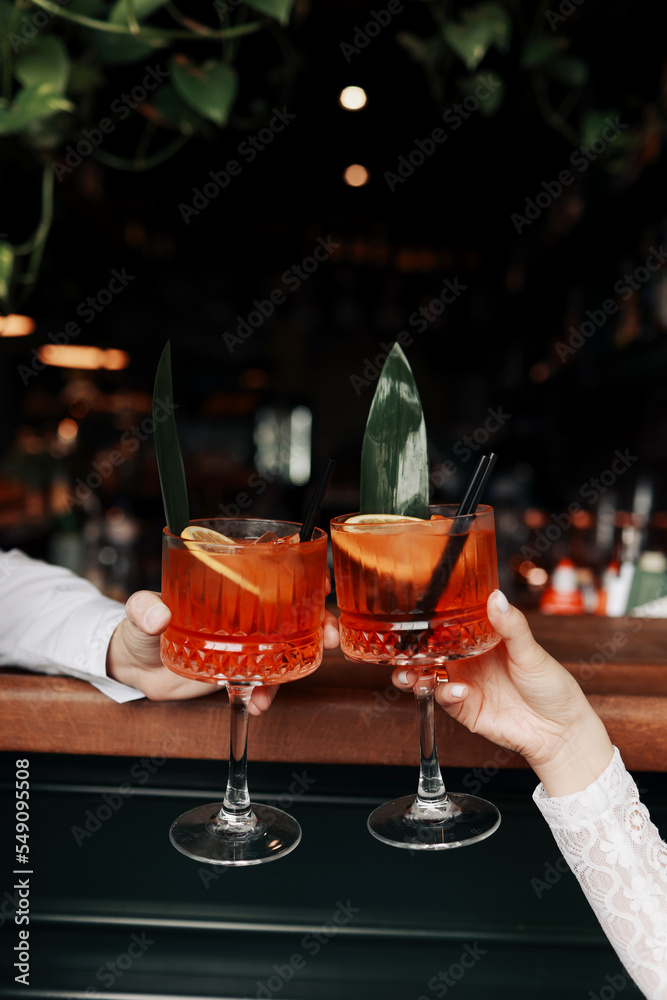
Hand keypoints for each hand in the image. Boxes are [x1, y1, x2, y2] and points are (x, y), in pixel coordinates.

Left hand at [107, 583, 339, 709]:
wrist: (134, 668)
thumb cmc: (140, 625)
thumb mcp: (138, 611)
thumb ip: (144, 609)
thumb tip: (158, 616)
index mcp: (227, 584)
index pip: (273, 570)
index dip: (304, 573)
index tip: (322, 582)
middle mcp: (244, 611)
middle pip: (293, 610)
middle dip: (319, 621)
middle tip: (330, 636)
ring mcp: (245, 641)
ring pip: (286, 646)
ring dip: (301, 661)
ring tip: (295, 677)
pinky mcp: (239, 669)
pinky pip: (264, 680)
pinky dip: (267, 693)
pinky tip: (260, 704)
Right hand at [392, 591, 613, 796]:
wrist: (561, 730)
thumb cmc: (552, 686)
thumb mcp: (531, 651)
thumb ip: (511, 626)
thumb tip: (496, 597)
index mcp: (480, 641)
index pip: (447, 626)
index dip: (428, 621)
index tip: (413, 613)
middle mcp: (467, 661)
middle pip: (428, 652)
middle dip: (408, 650)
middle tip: (400, 649)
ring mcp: (464, 685)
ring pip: (426, 676)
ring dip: (413, 674)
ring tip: (410, 674)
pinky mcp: (465, 709)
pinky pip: (444, 699)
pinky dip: (445, 694)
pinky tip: (458, 690)